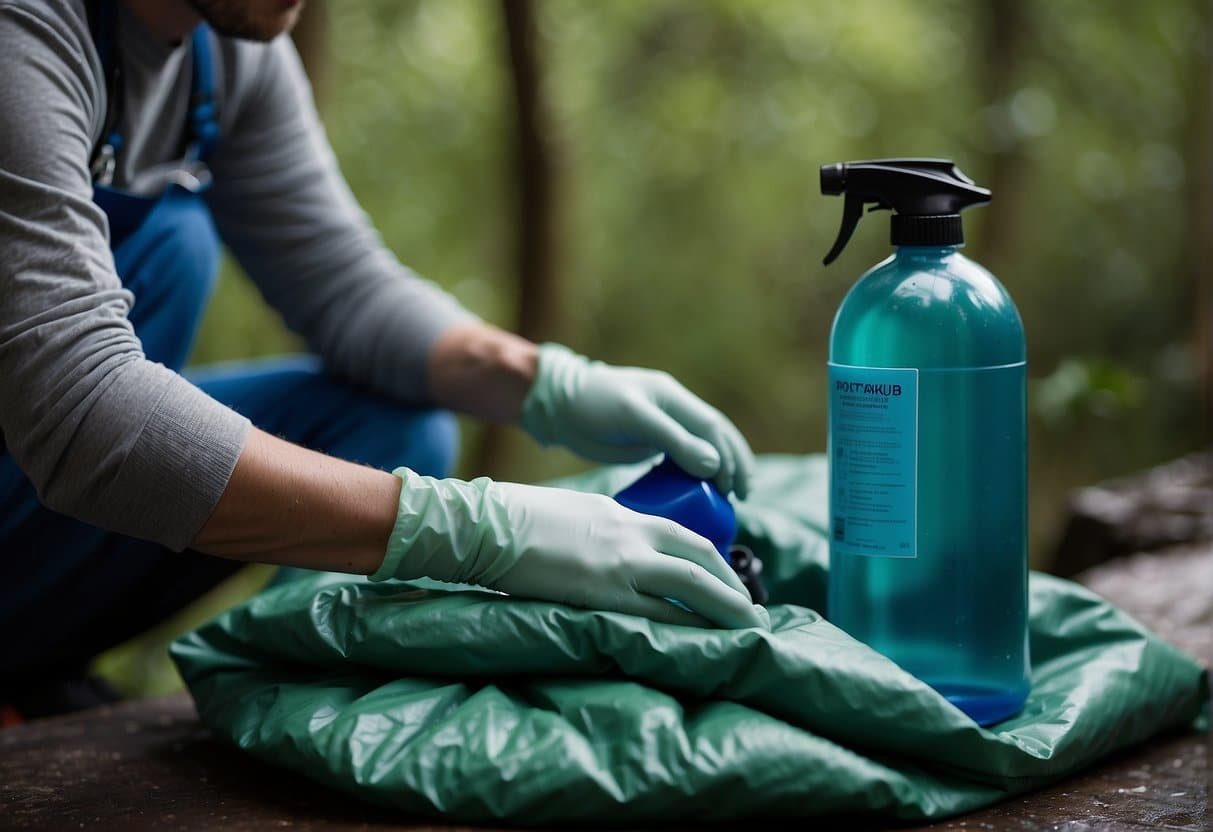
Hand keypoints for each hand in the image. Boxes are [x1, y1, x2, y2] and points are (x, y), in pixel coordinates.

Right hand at [373, 468, 768, 629]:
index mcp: (623, 515)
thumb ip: (603, 535)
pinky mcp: (601, 592)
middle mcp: (631, 535)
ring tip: (748, 628)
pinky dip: (685, 627)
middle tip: (752, 611)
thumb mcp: (573, 517)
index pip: (685, 537)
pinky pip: (656, 613)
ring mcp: (619, 563)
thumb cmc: (517, 520)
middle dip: (732, 585)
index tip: (729, 581)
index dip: (715, 561)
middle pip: (700, 558)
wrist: (486, 524)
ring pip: (692, 584)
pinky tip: (701, 642)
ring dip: (725, 607)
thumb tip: (613, 559)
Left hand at [520, 343, 754, 498]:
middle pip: (715, 437)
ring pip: (700, 448)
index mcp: (673, 397)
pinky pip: (678, 459)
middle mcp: (672, 410)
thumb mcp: (633, 418)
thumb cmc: (592, 404)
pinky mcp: (646, 442)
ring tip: (727, 499)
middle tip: (742, 496)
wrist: (557, 405)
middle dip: (733, 465)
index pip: (713, 428)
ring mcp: (660, 427)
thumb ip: (673, 439)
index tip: (735, 488)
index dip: (730, 456)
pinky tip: (697, 493)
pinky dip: (692, 475)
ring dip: (717, 471)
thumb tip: (714, 464)